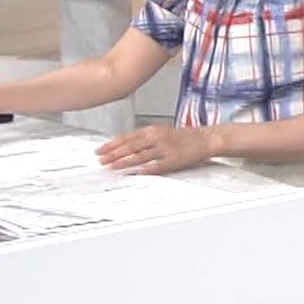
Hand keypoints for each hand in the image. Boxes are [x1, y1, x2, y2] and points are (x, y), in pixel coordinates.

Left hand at [95, 124, 212, 174]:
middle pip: (130, 146)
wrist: (204, 139)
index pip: (127, 137)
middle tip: (101, 160)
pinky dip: (145, 169)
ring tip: (112, 167)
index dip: (111, 144)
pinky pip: (156, 166)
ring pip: (140, 156)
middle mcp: (156, 138)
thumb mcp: (161, 132)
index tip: (99, 151)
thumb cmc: (182, 137)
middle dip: (113, 154)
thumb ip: (143, 139)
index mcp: (152, 130)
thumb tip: (124, 146)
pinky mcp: (173, 160)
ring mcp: (164, 149)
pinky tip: (136, 173)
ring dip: (124, 162)